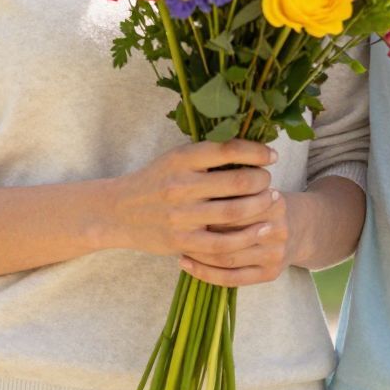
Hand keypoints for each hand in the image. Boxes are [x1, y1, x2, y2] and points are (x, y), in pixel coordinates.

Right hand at [107, 141, 288, 286]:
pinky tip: (261, 229)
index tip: (272, 155)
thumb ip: (207, 153)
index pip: (227, 149)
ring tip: (271, 199)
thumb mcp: (175, 158)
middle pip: (237, 182)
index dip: (256, 152)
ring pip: (234, 212)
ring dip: (260, 205)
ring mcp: (181, 216)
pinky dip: (246, 236)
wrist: (117, 212)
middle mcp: (181, 185)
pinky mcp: (181, 241)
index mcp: (181, 159)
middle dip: (262, 180)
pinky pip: (222, 243)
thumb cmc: (155, 181)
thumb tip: (251, 147)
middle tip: (269, 180)